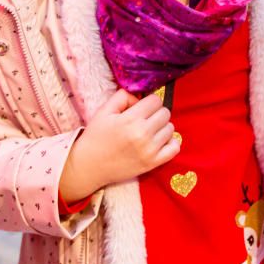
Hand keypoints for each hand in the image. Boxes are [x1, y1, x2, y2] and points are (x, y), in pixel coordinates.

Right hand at [59, 90, 178, 202]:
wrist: (89, 166)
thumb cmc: (96, 137)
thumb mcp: (104, 111)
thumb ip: (122, 97)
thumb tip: (140, 97)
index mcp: (130, 119)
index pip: (156, 100)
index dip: (148, 102)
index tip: (141, 109)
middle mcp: (142, 134)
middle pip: (165, 113)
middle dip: (156, 113)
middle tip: (144, 120)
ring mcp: (149, 150)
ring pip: (171, 129)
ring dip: (162, 128)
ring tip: (148, 132)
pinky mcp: (152, 163)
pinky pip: (175, 148)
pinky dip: (170, 143)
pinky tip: (158, 142)